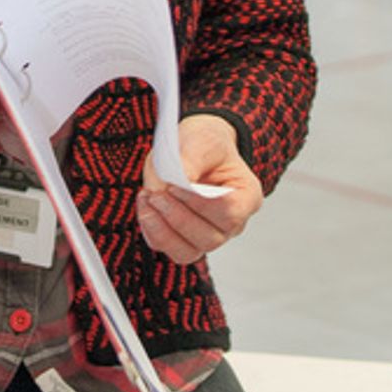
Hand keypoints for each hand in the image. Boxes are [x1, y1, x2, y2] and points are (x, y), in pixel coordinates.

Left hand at [135, 113, 262, 264]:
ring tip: (150, 199)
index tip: (177, 184)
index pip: (230, 212)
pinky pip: (168, 248)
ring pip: (187, 252)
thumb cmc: (207, 145)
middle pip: (209, 238)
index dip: (200, 202)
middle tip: (160, 191)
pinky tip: (146, 205)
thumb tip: (178, 179)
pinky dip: (152, 230)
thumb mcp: (204, 140)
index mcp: (246, 197)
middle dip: (178, 216)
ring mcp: (208, 236)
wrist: (194, 149)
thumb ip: (193, 158)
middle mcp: (232, 224)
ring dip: (163, 229)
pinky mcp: (184, 240)